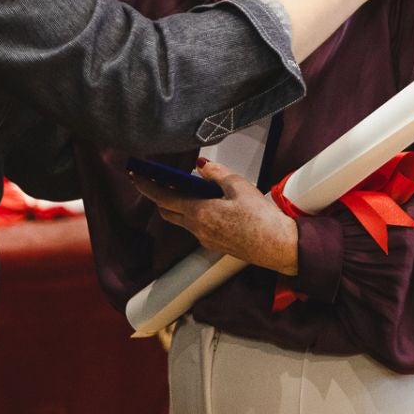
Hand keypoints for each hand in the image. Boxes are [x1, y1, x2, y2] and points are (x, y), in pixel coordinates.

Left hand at [128, 159, 298, 275]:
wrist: (278, 247)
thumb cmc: (262, 219)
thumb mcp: (239, 186)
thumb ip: (216, 174)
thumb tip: (202, 167)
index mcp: (199, 213)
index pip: (163, 198)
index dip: (146, 186)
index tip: (135, 175)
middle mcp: (198, 228)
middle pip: (168, 211)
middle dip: (159, 195)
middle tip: (156, 180)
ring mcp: (205, 239)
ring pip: (181, 219)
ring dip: (176, 205)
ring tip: (183, 187)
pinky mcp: (215, 244)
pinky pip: (196, 226)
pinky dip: (192, 213)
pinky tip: (206, 203)